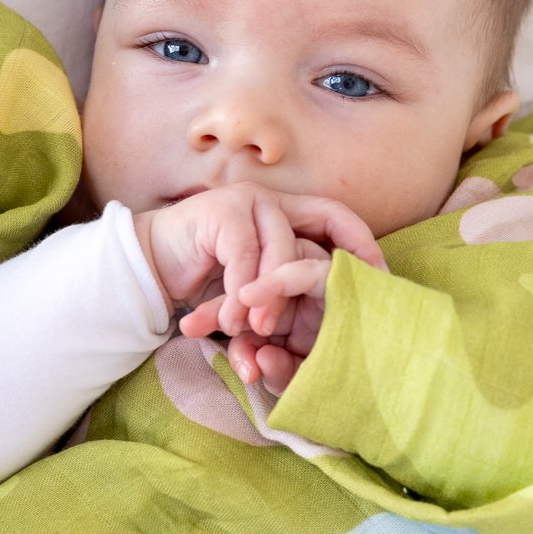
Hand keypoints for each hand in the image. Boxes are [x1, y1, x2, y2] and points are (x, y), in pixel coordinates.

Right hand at [136, 185, 386, 390]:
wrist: (150, 265)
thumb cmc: (207, 280)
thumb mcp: (258, 288)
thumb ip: (287, 291)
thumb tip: (337, 316)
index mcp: (290, 215)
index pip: (339, 219)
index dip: (363, 246)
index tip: (382, 280)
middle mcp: (274, 202)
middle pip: (320, 229)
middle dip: (328, 272)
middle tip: (340, 308)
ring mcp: (250, 202)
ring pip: (281, 247)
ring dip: (271, 295)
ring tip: (259, 330)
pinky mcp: (224, 212)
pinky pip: (243, 255)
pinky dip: (239, 293)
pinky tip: (232, 321)